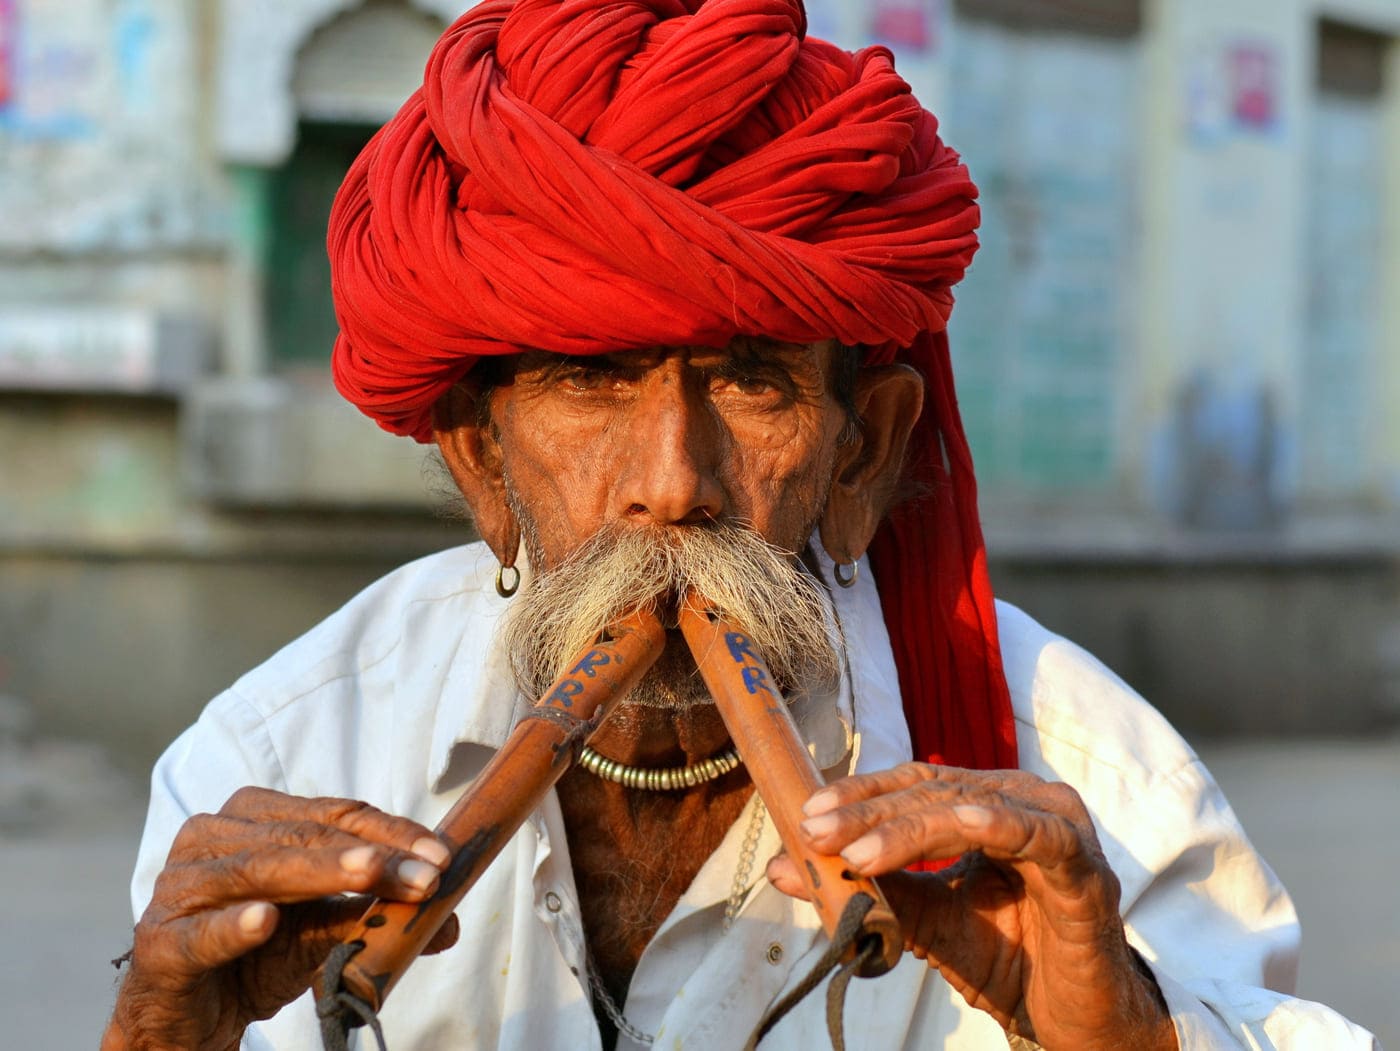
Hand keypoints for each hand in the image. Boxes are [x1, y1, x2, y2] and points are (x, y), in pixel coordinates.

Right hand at [103, 787, 458, 1050]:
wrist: (185, 1014)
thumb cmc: (256, 955)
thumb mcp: (323, 932)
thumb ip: (375, 916)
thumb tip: (449, 921)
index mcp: (254, 818)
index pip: (334, 814)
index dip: (391, 832)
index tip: (441, 858)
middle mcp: (213, 836)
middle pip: (303, 836)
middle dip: (371, 855)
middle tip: (423, 876)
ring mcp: (180, 886)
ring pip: (258, 870)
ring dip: (320, 874)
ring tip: (369, 873)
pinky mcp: (161, 942)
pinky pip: (202, 931)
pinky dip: (234, 926)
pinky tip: (264, 920)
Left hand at [766, 765, 1176, 1050]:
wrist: (1074, 1023)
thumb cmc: (1008, 960)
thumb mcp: (926, 921)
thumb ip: (867, 889)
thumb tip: (781, 869)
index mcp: (989, 802)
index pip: (915, 784)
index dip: (860, 795)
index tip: (807, 816)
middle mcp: (1025, 801)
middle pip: (935, 791)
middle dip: (870, 812)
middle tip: (817, 833)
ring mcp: (1059, 829)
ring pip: (973, 808)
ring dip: (910, 827)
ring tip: (858, 852)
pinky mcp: (1085, 870)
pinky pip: (1038, 836)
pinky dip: (995, 826)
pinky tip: (957, 827)